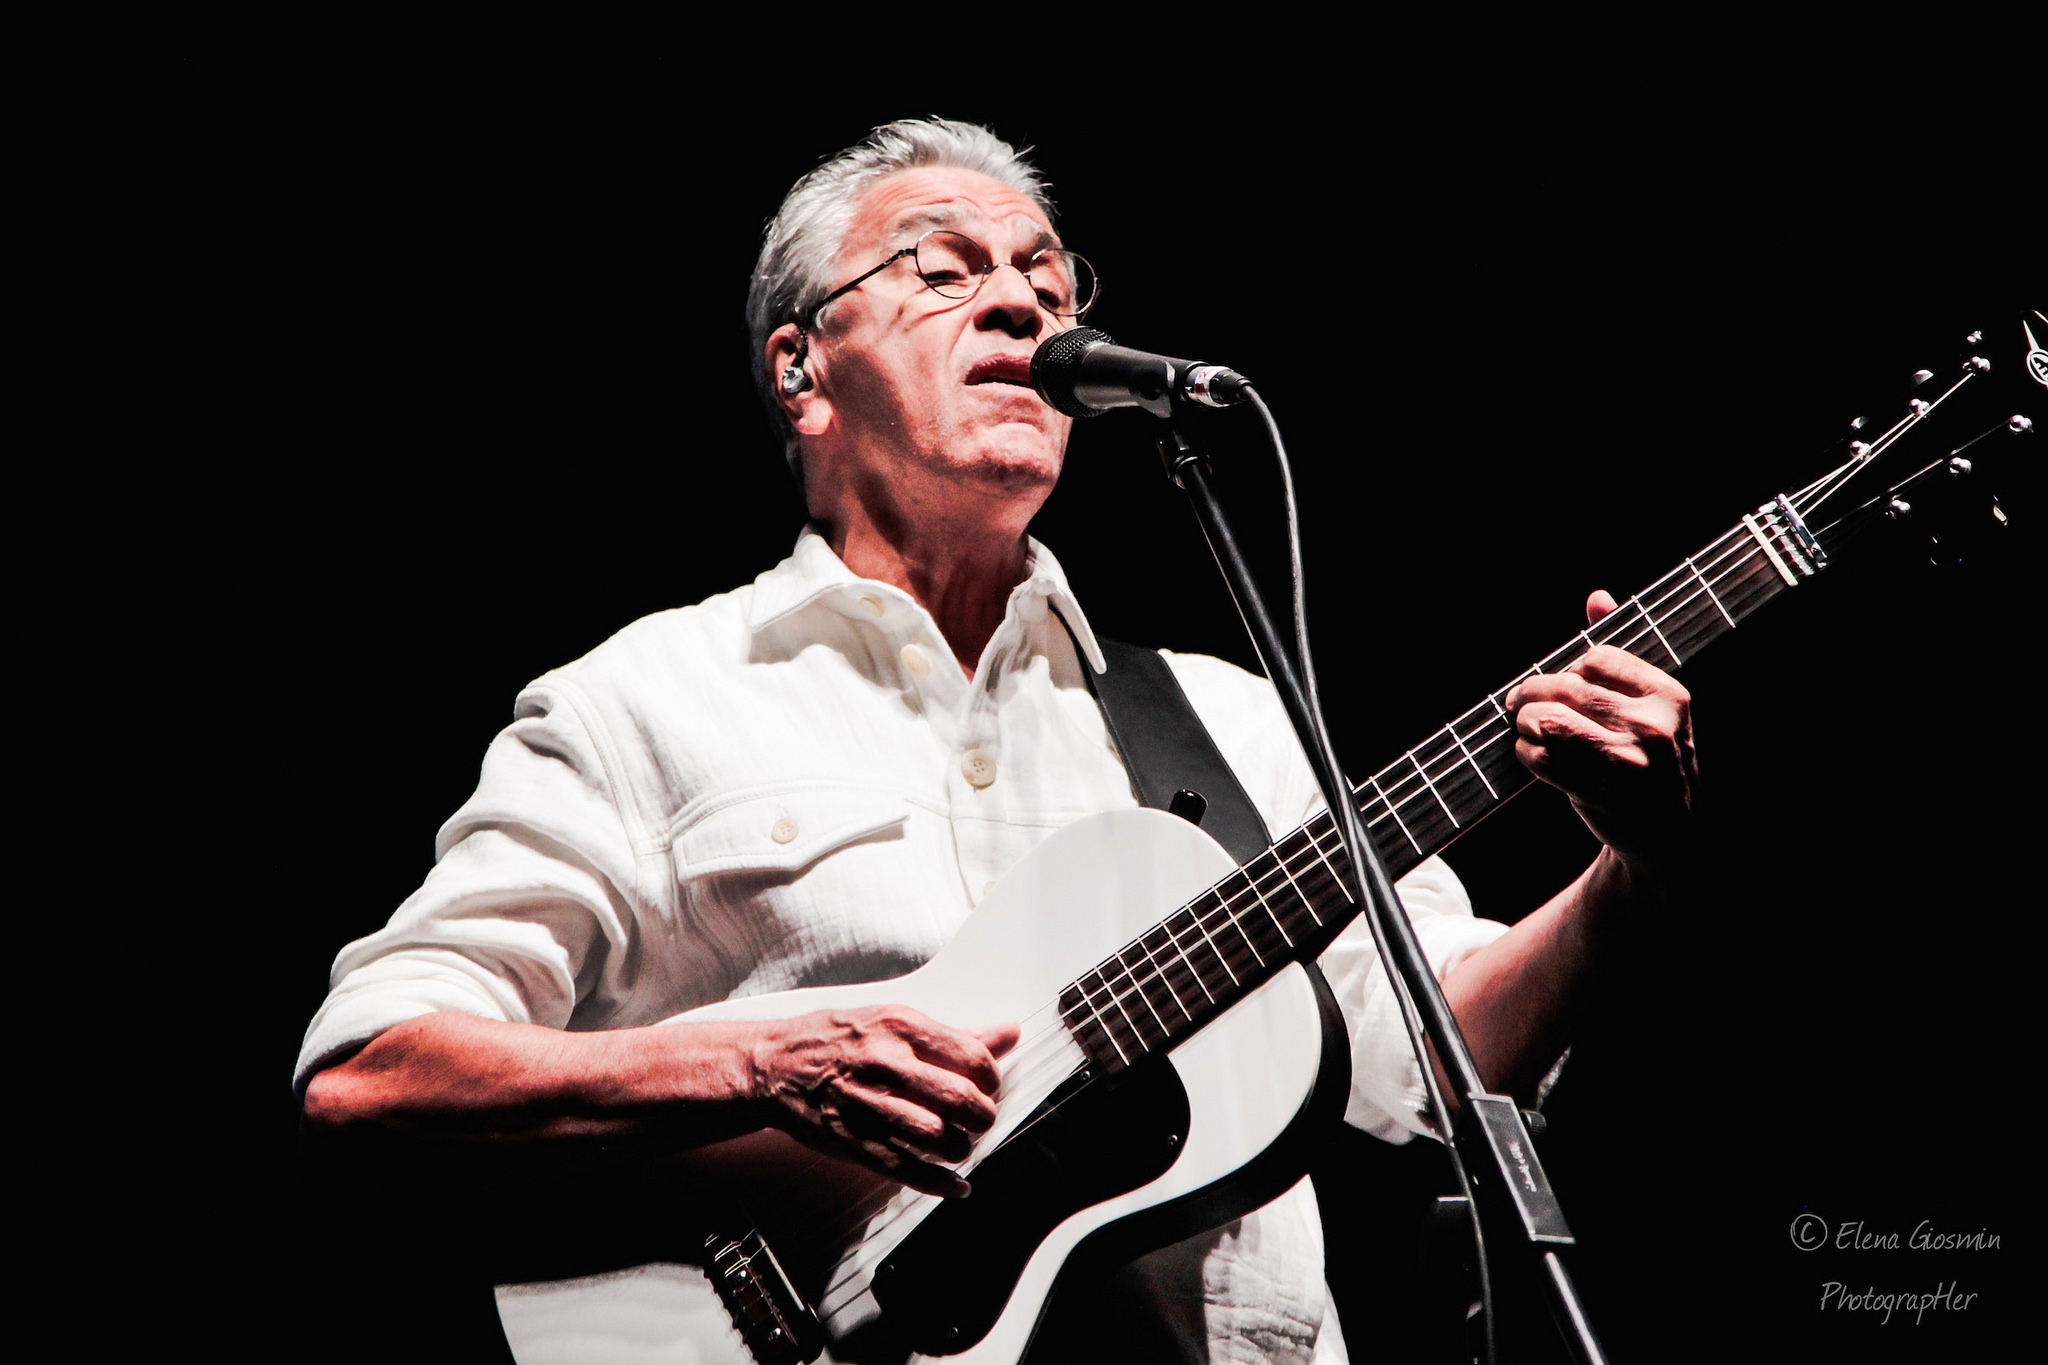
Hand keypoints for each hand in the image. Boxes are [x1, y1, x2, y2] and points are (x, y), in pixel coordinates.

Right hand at [747, 1006, 1018, 1197]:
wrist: (773, 1064)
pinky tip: (955, 1185)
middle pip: (961, 1100)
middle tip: (980, 1120)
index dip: (992, 1079)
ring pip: (938, 1137)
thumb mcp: (894, 1021)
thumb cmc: (836, 1039)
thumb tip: (1009, 1032)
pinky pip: (907, 1170)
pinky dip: (940, 1184)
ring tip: (959, 1145)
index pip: (973, 1057)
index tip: (990, 1088)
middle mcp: (885, 1063)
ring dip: (961, 1149)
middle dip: (982, 1117)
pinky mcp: (853, 1141)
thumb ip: (955, 1033)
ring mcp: (867, 1105)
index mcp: (901, 1027)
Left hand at [1506, 590, 1698, 868]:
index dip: (1566, 669)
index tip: (1556, 683)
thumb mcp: (1651, 707)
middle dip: (1531, 694)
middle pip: (1563, 687)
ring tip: (1527, 730)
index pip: (1595, 658)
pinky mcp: (1597, 791)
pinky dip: (1525, 753)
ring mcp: (1626, 761)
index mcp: (1669, 696)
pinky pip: (1539, 757)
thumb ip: (1620, 655)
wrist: (1668, 836)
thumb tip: (1596, 598)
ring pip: (1545, 720)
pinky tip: (1534, 755)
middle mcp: (1652, 726)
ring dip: (1524, 724)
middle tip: (1518, 704)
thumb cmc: (1651, 762)